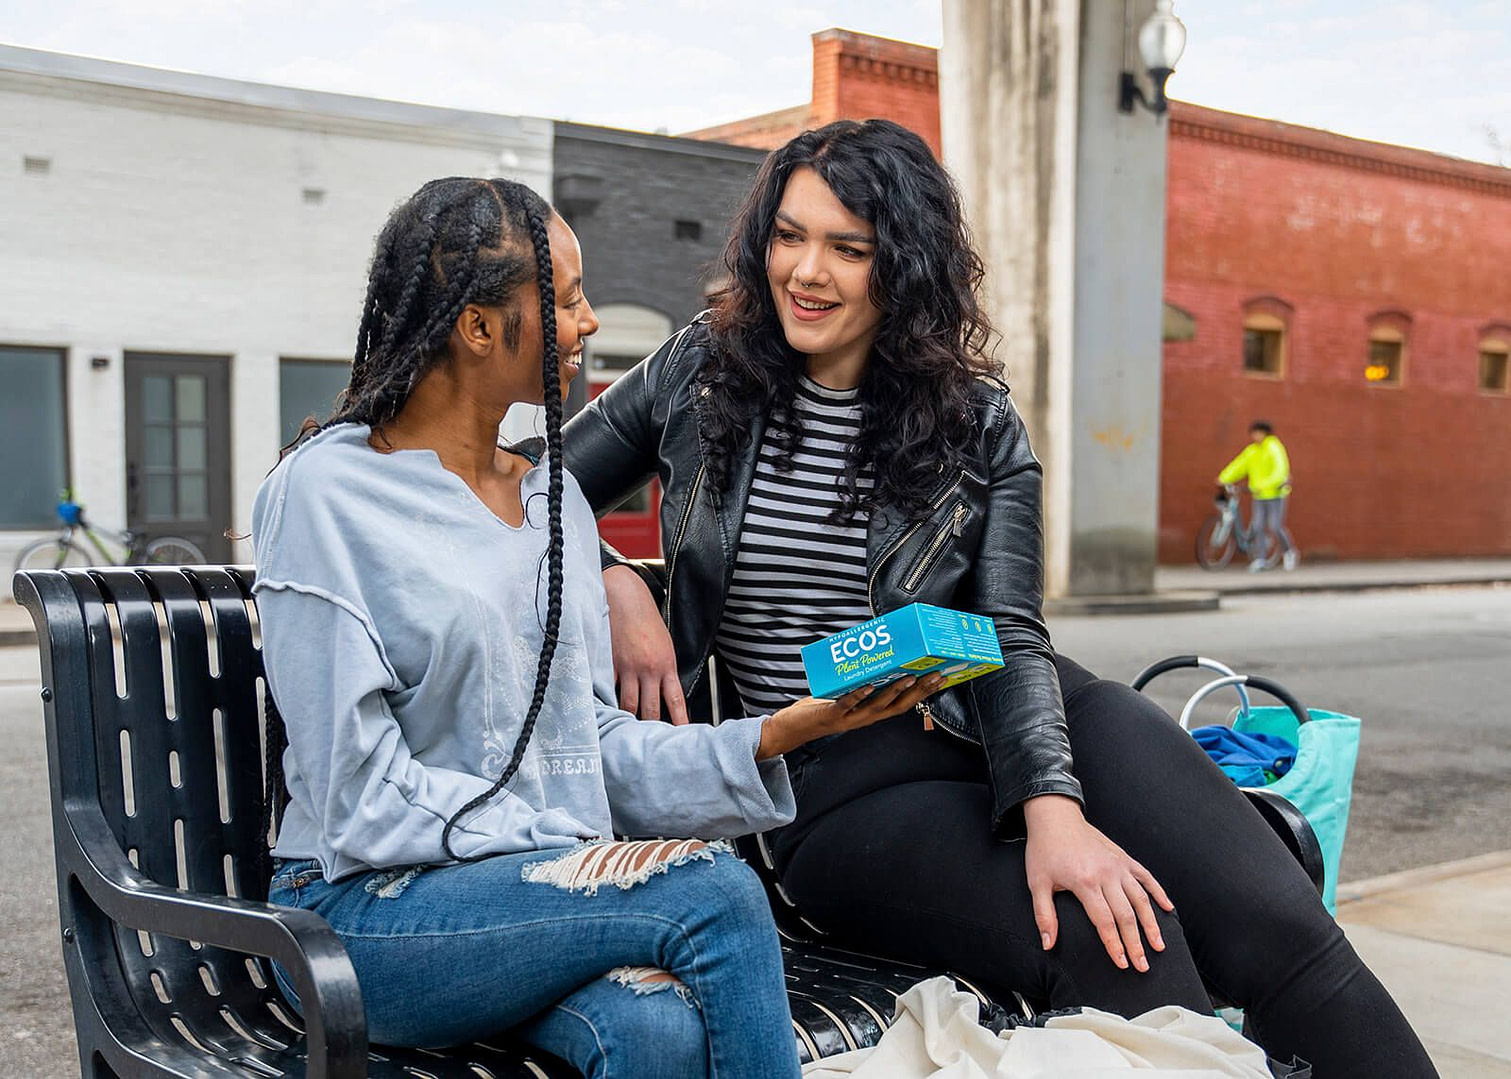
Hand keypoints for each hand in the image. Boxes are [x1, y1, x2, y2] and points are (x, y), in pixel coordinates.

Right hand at [603, 565, 686, 724]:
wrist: (626, 599)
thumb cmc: (646, 621)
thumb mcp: (665, 646)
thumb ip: (665, 671)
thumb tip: (665, 694)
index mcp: (666, 665)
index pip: (675, 701)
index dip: (679, 722)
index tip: (681, 736)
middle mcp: (648, 670)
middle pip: (650, 710)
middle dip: (650, 728)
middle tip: (649, 743)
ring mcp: (627, 669)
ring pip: (628, 704)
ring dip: (627, 719)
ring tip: (626, 733)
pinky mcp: (609, 665)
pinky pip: (608, 690)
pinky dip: (607, 702)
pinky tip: (605, 713)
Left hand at [758, 674, 944, 759]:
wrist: (796, 727)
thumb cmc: (824, 707)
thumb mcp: (850, 696)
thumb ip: (865, 682)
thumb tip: (878, 656)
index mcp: (872, 713)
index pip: (904, 704)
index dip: (923, 693)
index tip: (941, 678)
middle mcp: (866, 718)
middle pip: (898, 706)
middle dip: (918, 691)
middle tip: (935, 675)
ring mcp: (850, 718)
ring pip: (878, 706)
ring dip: (894, 691)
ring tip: (908, 677)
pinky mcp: (833, 714)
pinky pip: (848, 704)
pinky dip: (859, 695)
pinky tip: (868, 685)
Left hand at [1022, 795, 1173, 972]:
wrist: (1055, 817)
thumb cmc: (1044, 851)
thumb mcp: (1037, 883)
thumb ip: (1044, 916)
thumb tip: (1048, 945)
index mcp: (1085, 882)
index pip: (1104, 921)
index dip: (1114, 945)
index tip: (1123, 963)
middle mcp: (1106, 874)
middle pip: (1126, 915)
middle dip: (1136, 943)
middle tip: (1143, 966)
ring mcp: (1118, 864)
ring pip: (1141, 898)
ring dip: (1151, 924)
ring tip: (1159, 945)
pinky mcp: (1124, 857)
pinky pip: (1146, 877)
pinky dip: (1158, 892)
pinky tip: (1168, 908)